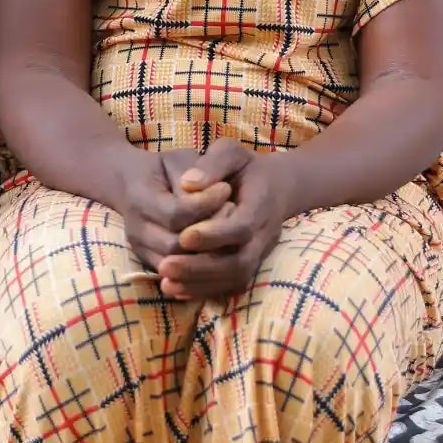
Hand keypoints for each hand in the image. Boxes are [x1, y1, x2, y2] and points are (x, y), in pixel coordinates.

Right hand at [117, 147, 234, 275]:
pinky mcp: (151, 262)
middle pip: (176, 247)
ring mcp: (142, 250)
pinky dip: (203, 268)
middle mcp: (136, 229)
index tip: (226, 188)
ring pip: (179, 267)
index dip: (205, 205)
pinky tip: (223, 249)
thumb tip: (216, 190)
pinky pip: (179, 277)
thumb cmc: (163, 169)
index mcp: (140, 198)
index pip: (176, 214)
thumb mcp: (178, 160)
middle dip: (209, 234)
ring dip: (208, 253)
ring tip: (229, 231)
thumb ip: (195, 173)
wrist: (133, 184)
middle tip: (233, 212)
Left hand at [155, 139, 295, 301]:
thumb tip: (188, 183)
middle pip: (239, 262)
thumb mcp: (232, 152)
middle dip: (202, 267)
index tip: (183, 235)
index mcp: (262, 205)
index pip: (242, 227)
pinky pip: (230, 286)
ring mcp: (259, 254)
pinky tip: (175, 289)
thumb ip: (212, 163)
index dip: (214, 235)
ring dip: (200, 284)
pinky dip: (203, 290)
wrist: (276, 187)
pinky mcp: (250, 265)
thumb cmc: (246, 167)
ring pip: (235, 278)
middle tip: (166, 266)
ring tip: (166, 282)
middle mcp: (265, 235)